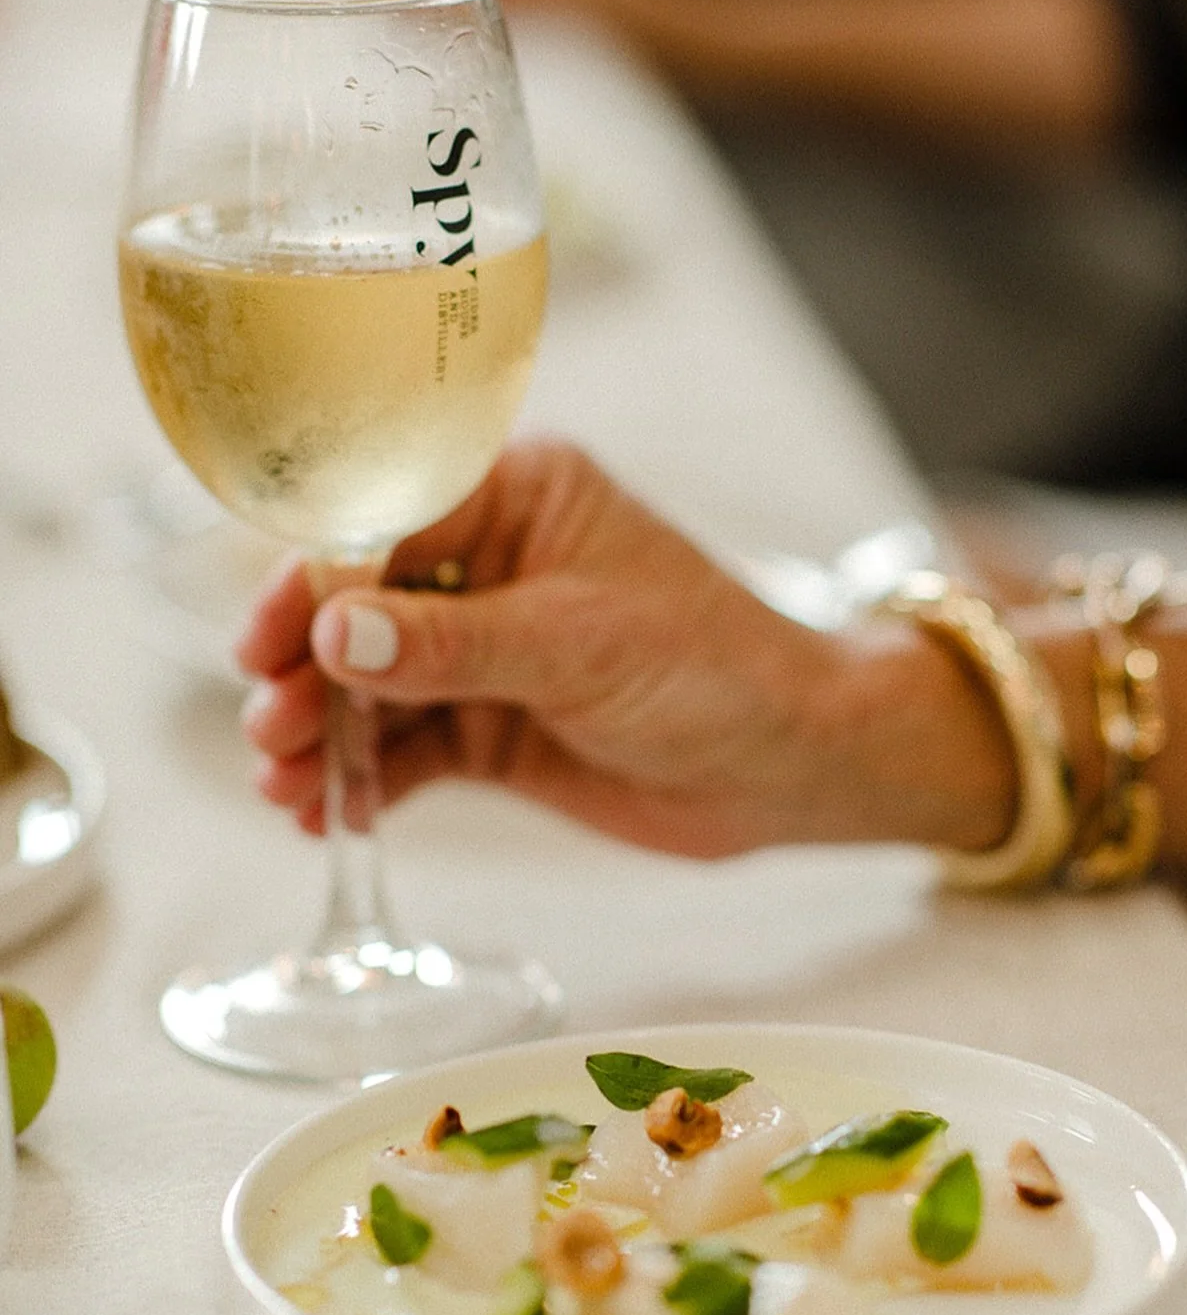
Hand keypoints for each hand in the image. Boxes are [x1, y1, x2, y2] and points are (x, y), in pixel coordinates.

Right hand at [237, 440, 1016, 857]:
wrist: (792, 767)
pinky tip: (331, 815)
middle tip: (273, 727)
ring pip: (376, 685)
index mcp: (520, 498)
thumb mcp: (580, 644)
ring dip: (327, 733)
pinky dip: (369, 780)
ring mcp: (489, 651)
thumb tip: (334, 630)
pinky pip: (409, 747)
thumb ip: (453, 643)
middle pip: (364, 607)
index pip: (387, 524)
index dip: (316, 582)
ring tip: (286, 785)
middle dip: (310, 668)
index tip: (266, 642)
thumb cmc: (717, 669)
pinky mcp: (495, 726)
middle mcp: (494, 566)